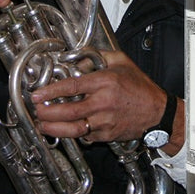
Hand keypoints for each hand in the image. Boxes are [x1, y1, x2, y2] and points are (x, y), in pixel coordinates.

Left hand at [29, 50, 165, 143]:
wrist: (158, 113)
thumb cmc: (140, 88)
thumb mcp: (122, 62)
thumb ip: (99, 57)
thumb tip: (77, 59)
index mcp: (105, 83)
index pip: (72, 87)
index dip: (51, 90)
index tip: (38, 93)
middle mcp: (103, 103)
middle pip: (68, 111)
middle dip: (47, 112)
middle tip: (36, 110)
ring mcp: (104, 121)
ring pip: (73, 129)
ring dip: (54, 128)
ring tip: (42, 124)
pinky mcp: (106, 135)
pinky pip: (85, 136)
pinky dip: (72, 134)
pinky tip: (63, 130)